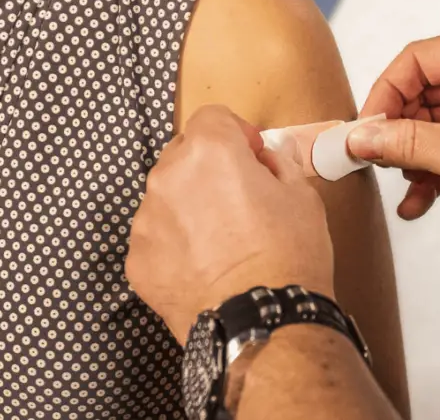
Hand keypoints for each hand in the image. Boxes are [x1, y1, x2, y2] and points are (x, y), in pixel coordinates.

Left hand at [125, 105, 335, 343]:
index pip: (211, 116)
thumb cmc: (289, 256)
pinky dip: (175, 245)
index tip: (251, 155)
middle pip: (182, 154)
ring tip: (222, 240)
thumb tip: (263, 159)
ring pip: (165, 197)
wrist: (262, 323)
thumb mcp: (302, 196)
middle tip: (238, 198)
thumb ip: (276, 165)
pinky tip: (205, 267)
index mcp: (209, 151)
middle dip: (207, 167)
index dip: (235, 133)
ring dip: (188, 206)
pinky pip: (156, 238)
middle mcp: (167, 178)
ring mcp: (146, 221)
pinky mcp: (137, 260)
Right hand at [348, 33, 439, 244]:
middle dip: (399, 131)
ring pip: (431, 123)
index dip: (386, 92)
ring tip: (403, 185)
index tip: (365, 127)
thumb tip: (360, 136)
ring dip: (412, 157)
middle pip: (421, 92)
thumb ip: (406, 142)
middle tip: (377, 159)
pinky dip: (430, 171)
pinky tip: (417, 203)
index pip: (419, 59)